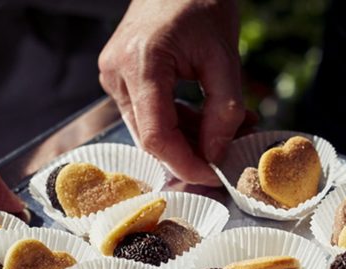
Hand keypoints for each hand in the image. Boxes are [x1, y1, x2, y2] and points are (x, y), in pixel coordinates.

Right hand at [98, 0, 244, 185]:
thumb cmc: (202, 3)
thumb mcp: (224, 59)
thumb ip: (223, 112)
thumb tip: (215, 156)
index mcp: (140, 64)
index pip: (156, 136)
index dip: (185, 164)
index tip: (215, 174)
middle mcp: (117, 74)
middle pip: (151, 137)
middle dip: (192, 153)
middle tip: (230, 153)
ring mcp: (114, 76)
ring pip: (150, 130)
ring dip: (190, 139)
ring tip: (231, 130)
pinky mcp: (121, 78)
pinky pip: (149, 115)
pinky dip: (179, 123)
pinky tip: (209, 121)